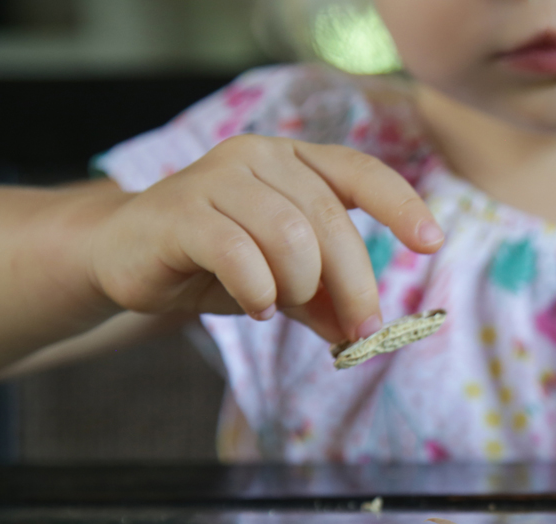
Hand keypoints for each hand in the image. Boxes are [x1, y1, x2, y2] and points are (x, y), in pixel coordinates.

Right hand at [89, 135, 444, 343]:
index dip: (401, 205)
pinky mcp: (180, 210)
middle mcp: (259, 157)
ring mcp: (216, 177)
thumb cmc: (213, 259)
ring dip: (300, 285)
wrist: (123, 255)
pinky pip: (239, 252)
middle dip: (355, 283)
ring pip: (289, 234)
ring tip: (283, 305)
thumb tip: (365, 333)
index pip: (360, 172)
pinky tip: (256, 305)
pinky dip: (258, 289)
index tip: (433, 241)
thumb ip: (324, 299)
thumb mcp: (281, 279)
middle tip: (361, 331)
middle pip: (330, 220)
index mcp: (294, 161)